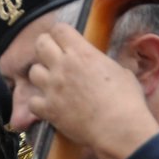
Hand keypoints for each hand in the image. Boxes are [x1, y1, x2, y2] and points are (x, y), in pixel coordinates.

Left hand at [26, 24, 158, 158]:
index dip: (60, 34)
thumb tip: (102, 65)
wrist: (119, 128)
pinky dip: (38, 104)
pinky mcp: (48, 109)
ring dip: (41, 76)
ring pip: (33, 72)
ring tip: (52, 83)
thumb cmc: (127, 100)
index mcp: (82, 53)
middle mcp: (63, 66)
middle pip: (40, 44)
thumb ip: (104, 64)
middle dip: (45, 48)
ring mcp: (53, 87)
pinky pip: (32, 102)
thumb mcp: (121, 72)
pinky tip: (49, 106)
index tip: (64, 40)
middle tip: (53, 57)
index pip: (59, 29)